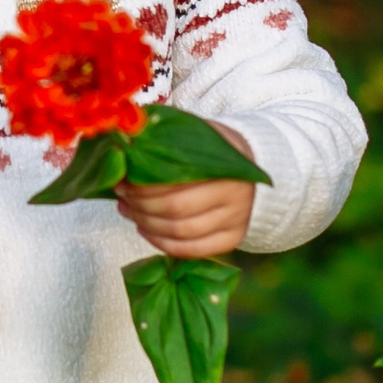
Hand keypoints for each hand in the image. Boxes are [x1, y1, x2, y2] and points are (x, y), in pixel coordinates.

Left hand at [117, 120, 257, 256]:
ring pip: (181, 233)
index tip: (123, 181)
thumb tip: (129, 142)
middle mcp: (234, 197)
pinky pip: (193, 250)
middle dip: (141, 206)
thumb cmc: (220, 147)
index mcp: (224, 167)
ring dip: (147, 225)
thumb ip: (170, 137)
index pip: (174, 184)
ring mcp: (236, 221)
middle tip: (122, 197)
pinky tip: (146, 231)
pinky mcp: (233, 239)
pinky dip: (163, 244)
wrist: (259, 164)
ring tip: (129, 211)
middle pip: (175, 210)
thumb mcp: (201, 131)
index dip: (142, 186)